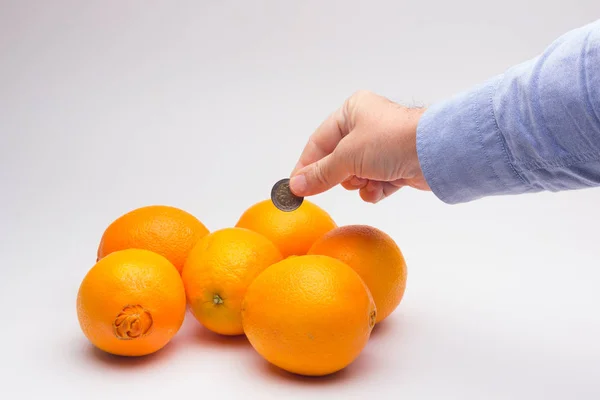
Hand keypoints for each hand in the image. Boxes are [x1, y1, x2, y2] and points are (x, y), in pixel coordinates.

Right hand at [289, 90, 430, 202]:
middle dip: (341, 176)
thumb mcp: (347, 156)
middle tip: (346, 181)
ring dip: (360, 183)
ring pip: (356, 175)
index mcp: (352, 111)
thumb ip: (320, 173)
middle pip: (337, 161)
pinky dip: (376, 189)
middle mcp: (366, 126)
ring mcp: (382, 147)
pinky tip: (383, 187)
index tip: (295, 188)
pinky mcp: (397, 165)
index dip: (306, 166)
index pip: (319, 142)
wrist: (436, 152)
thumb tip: (296, 186)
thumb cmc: (390, 141)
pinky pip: (375, 183)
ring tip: (371, 180)